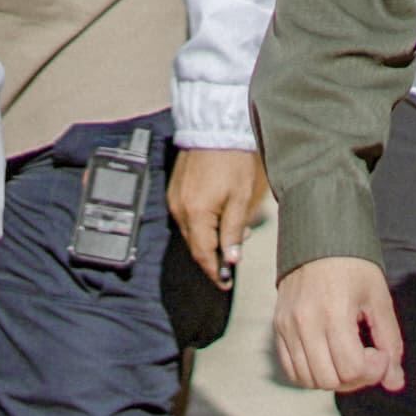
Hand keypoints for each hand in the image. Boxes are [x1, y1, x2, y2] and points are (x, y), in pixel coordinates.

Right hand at [168, 145, 268, 288]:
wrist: (214, 131)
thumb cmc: (232, 161)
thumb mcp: (241, 198)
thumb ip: (234, 230)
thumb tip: (231, 260)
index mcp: (196, 214)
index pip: (203, 254)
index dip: (214, 272)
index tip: (225, 284)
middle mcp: (180, 211)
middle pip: (195, 246)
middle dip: (213, 257)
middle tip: (232, 262)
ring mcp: (174, 201)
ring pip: (191, 233)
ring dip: (208, 241)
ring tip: (231, 237)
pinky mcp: (174, 193)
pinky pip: (187, 219)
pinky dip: (202, 226)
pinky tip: (218, 220)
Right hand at [276, 257, 406, 392]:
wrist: (318, 239)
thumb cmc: (353, 266)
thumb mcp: (379, 299)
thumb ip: (390, 341)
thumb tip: (395, 381)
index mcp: (334, 312)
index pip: (351, 367)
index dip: (373, 371)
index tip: (380, 354)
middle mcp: (305, 322)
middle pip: (329, 380)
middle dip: (356, 378)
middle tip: (368, 359)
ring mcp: (287, 327)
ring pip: (308, 380)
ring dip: (334, 379)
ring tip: (349, 358)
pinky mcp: (278, 328)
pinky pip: (291, 370)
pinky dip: (312, 374)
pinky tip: (330, 358)